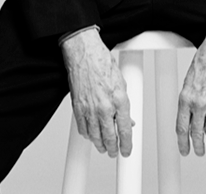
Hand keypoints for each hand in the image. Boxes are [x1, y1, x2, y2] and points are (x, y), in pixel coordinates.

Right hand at [61, 29, 133, 157]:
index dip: (127, 145)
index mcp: (119, 100)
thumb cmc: (102, 64)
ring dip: (100, 144)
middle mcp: (104, 107)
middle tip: (114, 151)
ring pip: (95, 137)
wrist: (84, 54)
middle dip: (112, 149)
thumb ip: (124, 105)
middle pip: (109, 138)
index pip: (125, 131)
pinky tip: (91, 134)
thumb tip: (128, 119)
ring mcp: (90, 109)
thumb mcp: (121, 84)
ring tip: (103, 146)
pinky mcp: (77, 108)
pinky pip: (82, 129)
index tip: (127, 151)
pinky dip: (87, 134)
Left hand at [176, 26, 205, 156]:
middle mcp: (199, 103)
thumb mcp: (189, 79)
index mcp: (186, 97)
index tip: (183, 148)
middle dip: (196, 145)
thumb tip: (188, 113)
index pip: (181, 127)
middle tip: (197, 151)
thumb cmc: (205, 59)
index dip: (182, 142)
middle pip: (196, 133)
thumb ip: (188, 98)